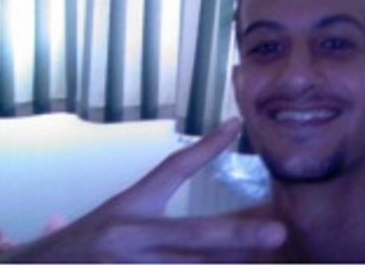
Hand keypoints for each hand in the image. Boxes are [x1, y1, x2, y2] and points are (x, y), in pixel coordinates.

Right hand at [0, 118, 285, 262]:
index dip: (206, 147)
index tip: (237, 125)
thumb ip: (160, 198)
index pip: (172, 170)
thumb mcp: (121, 210)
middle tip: (278, 234)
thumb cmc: (86, 239)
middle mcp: (129, 238)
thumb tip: (200, 191)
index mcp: (130, 209)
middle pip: (191, 236)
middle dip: (237, 236)